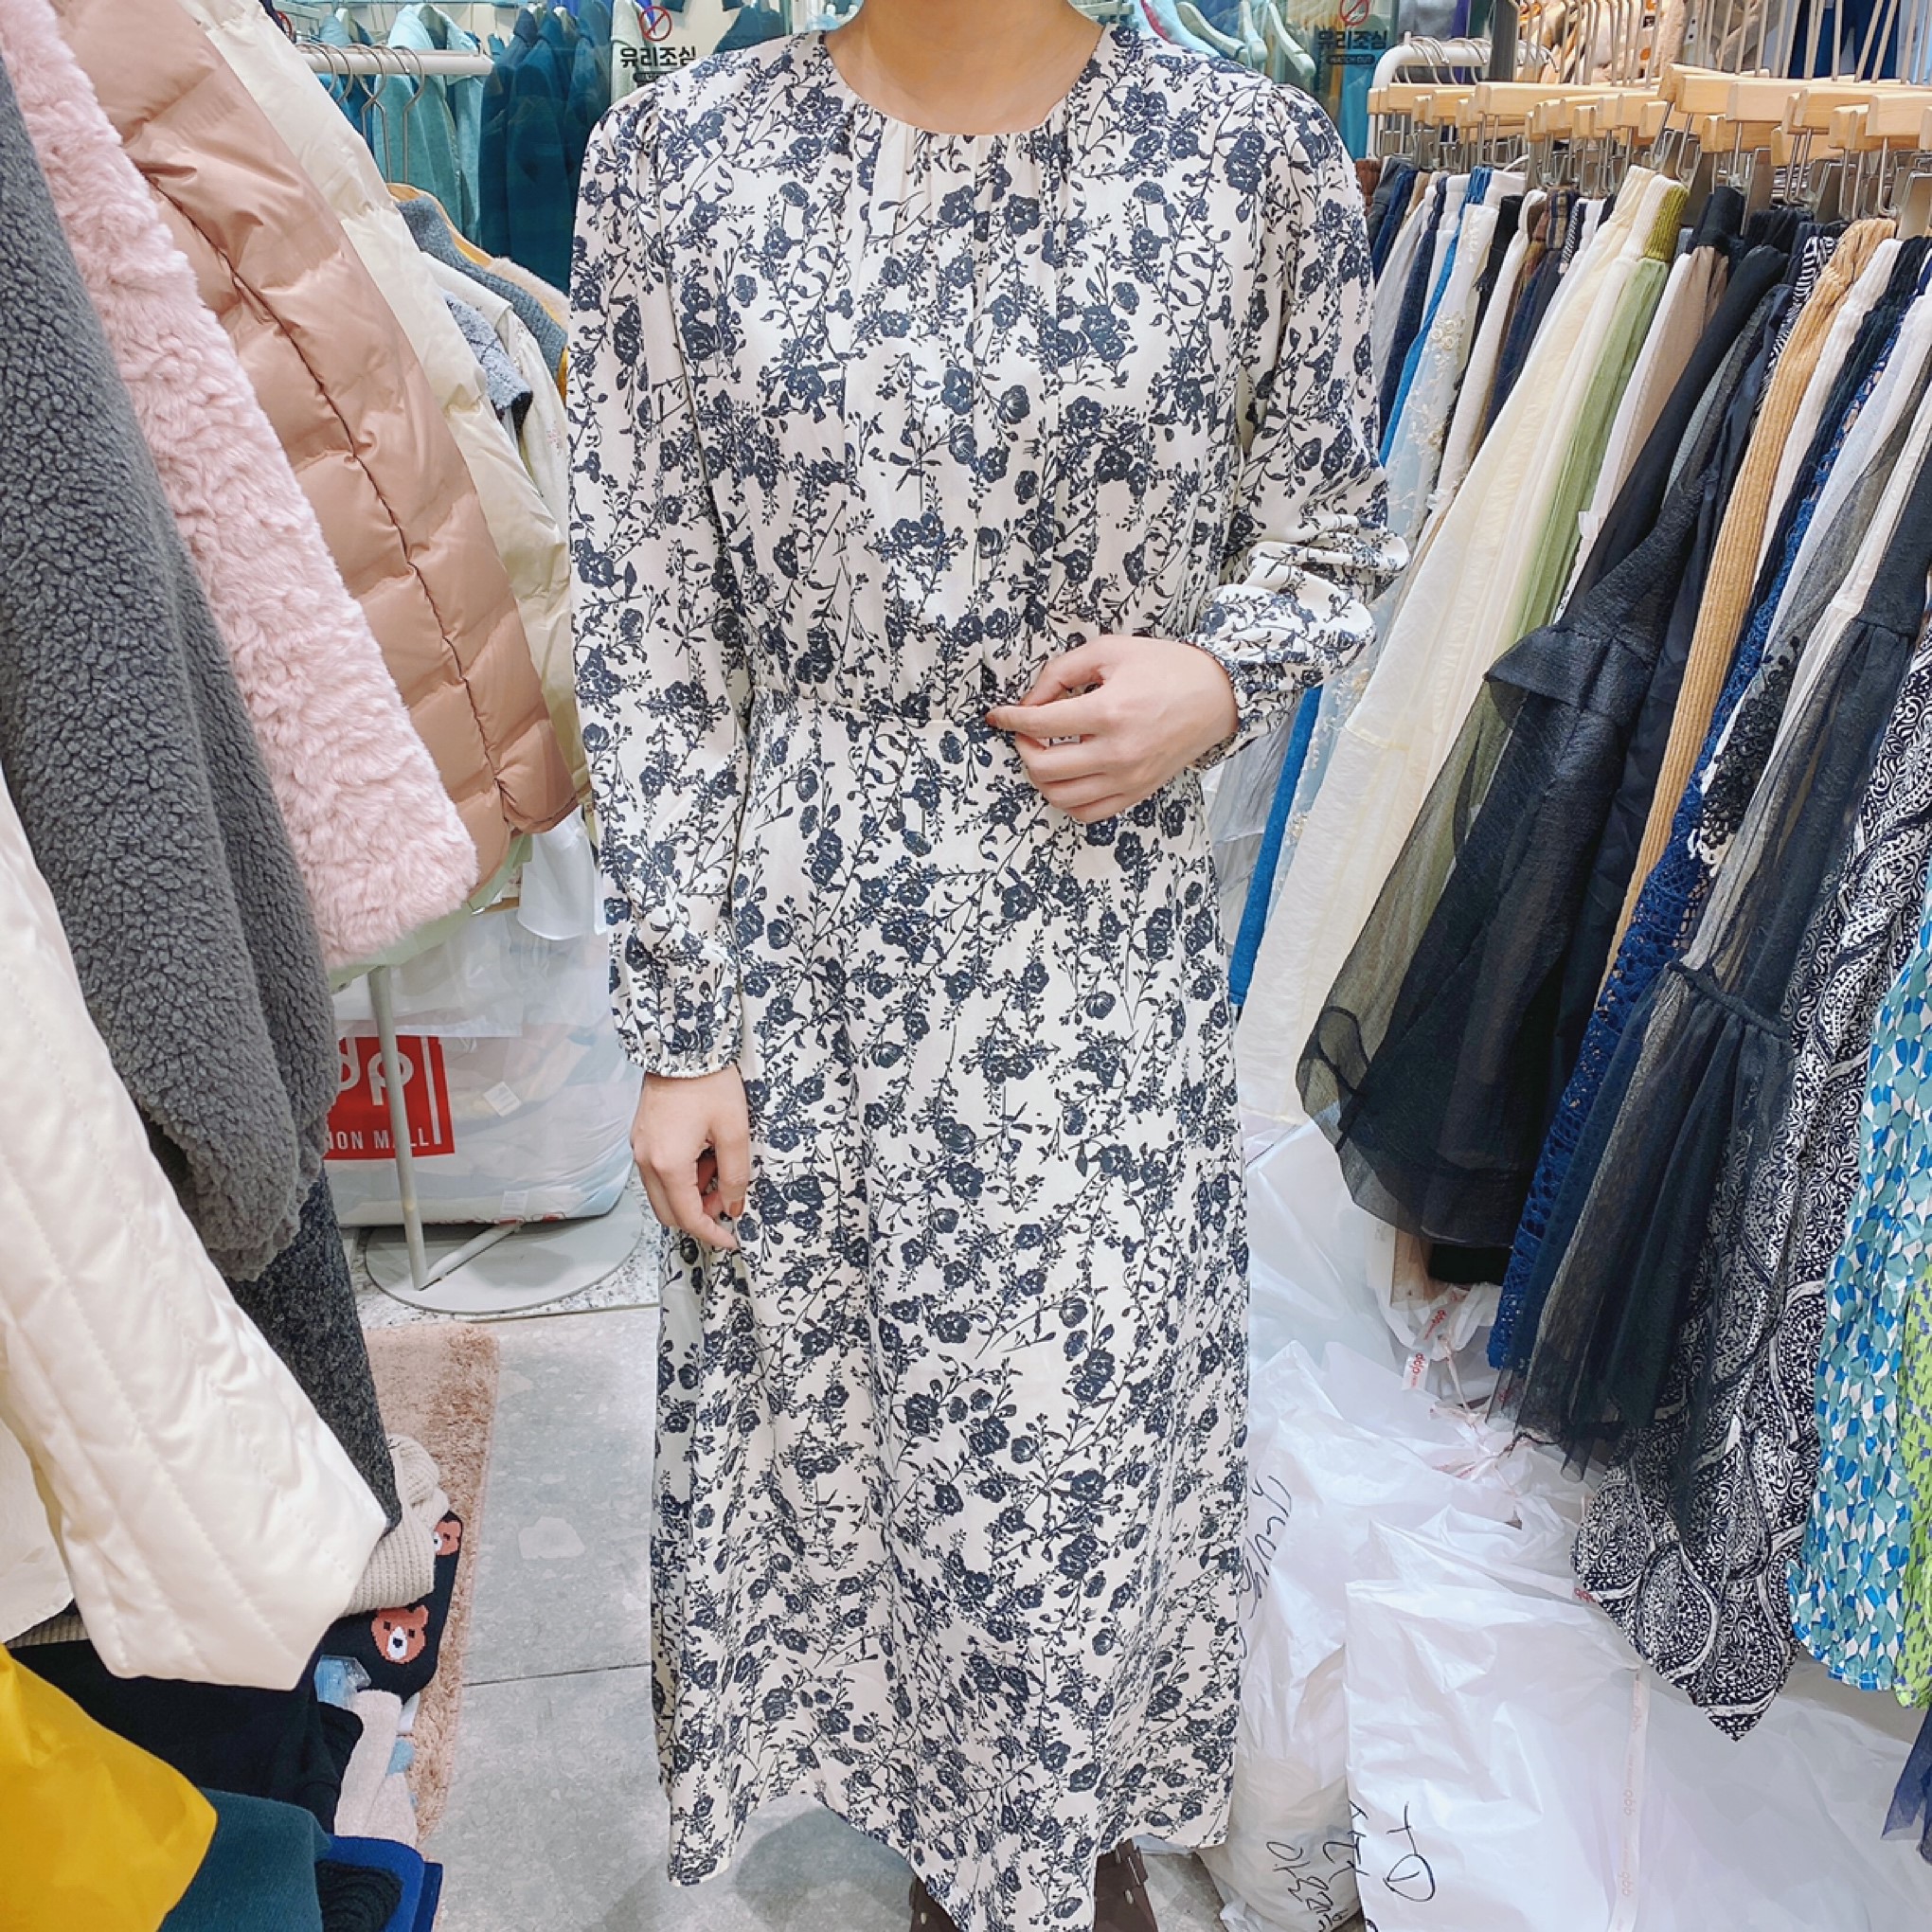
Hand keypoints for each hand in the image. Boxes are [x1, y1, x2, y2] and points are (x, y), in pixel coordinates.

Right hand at [632, 1066, 748, 1251]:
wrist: (682, 1046)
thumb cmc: (708, 1082)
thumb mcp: (734, 1131)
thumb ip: (735, 1174)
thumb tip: (734, 1203)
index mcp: (668, 1164)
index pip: (687, 1217)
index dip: (711, 1233)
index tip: (730, 1238)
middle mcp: (646, 1160)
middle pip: (669, 1212)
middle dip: (700, 1215)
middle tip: (728, 1200)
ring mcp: (640, 1148)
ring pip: (663, 1192)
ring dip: (691, 1193)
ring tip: (719, 1166)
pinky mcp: (642, 1137)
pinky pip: (659, 1171)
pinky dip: (681, 1175)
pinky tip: (704, 1154)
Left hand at [985, 635, 1238, 823]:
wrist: (1217, 694)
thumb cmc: (1165, 667)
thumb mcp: (1110, 651)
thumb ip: (1061, 671)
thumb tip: (1029, 702)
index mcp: (1109, 711)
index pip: (1039, 725)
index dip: (1010, 719)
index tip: (999, 715)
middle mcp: (1117, 752)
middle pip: (1042, 768)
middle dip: (1023, 748)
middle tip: (1028, 732)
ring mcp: (1128, 778)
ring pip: (1060, 797)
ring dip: (1041, 777)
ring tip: (1046, 753)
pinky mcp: (1137, 792)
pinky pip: (1088, 813)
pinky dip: (1067, 799)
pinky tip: (1068, 776)